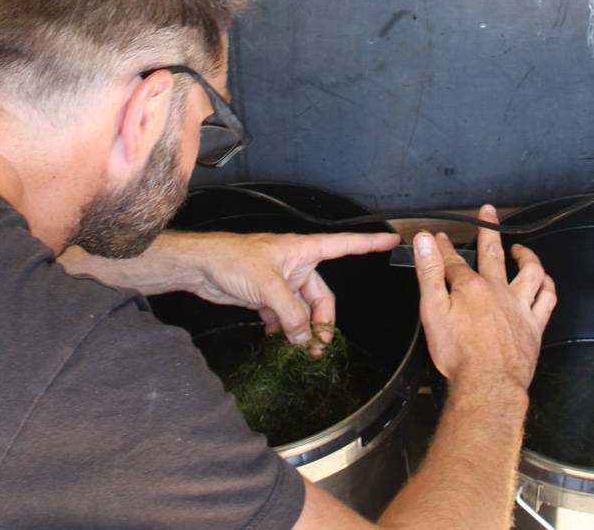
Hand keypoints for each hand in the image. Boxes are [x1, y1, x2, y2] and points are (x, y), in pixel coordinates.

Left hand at [159, 230, 398, 345]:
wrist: (201, 267)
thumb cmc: (231, 259)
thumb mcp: (267, 285)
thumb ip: (290, 313)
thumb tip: (304, 336)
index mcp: (302, 250)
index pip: (344, 245)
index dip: (369, 244)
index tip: (391, 242)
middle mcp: (296, 265)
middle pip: (322, 296)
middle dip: (323, 322)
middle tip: (319, 347)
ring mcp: (282, 282)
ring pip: (303, 311)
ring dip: (303, 332)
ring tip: (299, 352)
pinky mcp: (267, 297)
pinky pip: (286, 318)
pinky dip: (285, 332)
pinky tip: (279, 345)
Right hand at [412, 205, 555, 396]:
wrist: (487, 385)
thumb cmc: (460, 356)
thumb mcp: (432, 311)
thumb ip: (429, 273)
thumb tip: (425, 243)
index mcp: (471, 288)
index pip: (454, 260)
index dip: (444, 247)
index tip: (439, 238)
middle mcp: (498, 292)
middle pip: (493, 253)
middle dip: (488, 230)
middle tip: (488, 214)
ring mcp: (518, 308)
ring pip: (530, 272)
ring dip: (527, 256)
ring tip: (522, 249)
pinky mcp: (533, 326)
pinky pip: (547, 299)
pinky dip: (547, 286)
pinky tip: (545, 282)